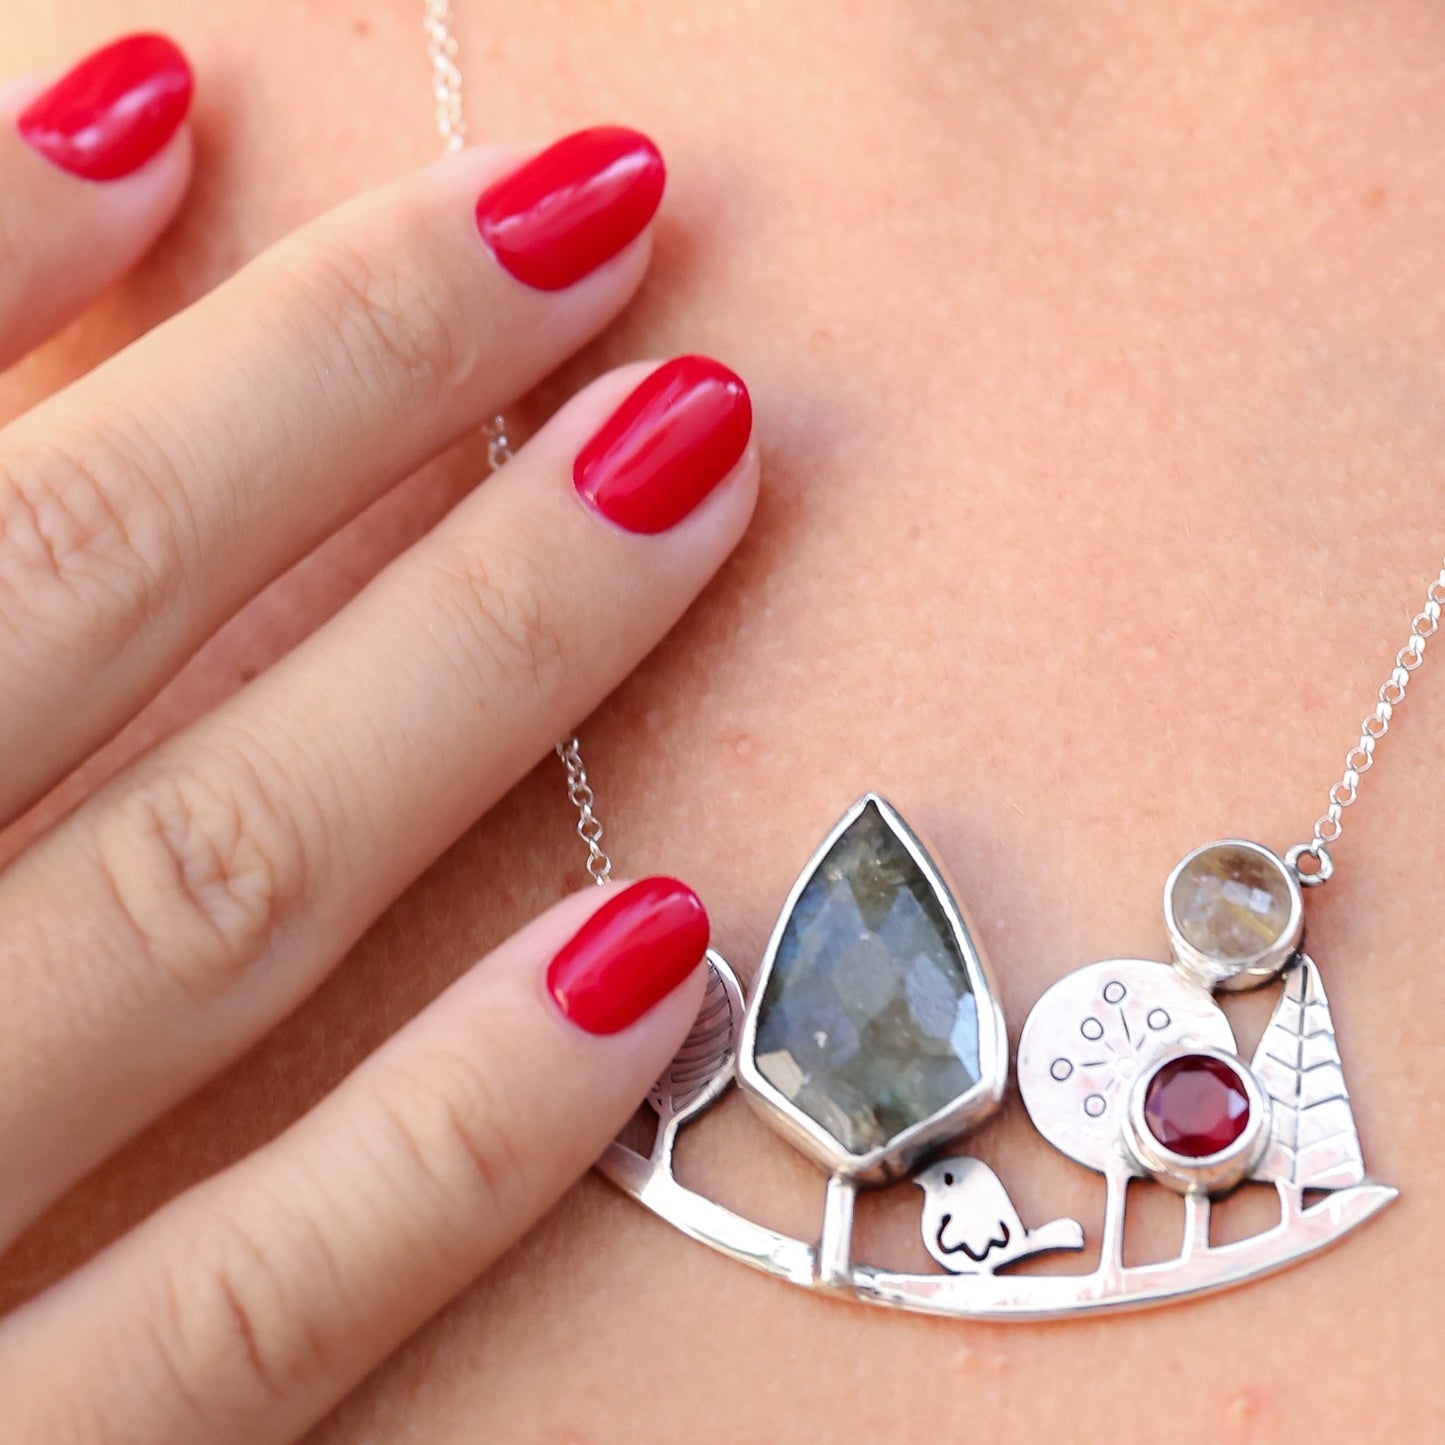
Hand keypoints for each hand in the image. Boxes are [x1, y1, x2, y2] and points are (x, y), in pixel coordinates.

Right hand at [0, 33, 756, 1441]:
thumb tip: (19, 229)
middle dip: (351, 375)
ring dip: (481, 653)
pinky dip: (458, 1123)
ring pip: (217, 893)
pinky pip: (260, 1307)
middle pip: (75, 599)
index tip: (176, 88)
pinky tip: (654, 941)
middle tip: (594, 205)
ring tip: (694, 448)